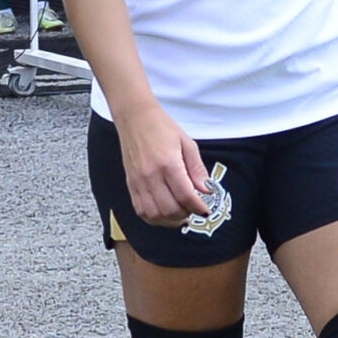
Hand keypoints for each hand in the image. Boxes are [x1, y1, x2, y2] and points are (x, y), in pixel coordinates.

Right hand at [115, 101, 212, 227]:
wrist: (134, 118)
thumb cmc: (162, 127)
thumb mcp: (187, 143)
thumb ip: (197, 169)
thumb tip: (206, 190)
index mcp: (168, 163)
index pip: (185, 195)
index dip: (199, 207)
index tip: (205, 210)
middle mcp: (151, 176)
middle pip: (170, 209)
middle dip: (186, 214)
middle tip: (193, 209)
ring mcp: (138, 182)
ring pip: (155, 215)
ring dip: (170, 220)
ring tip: (180, 213)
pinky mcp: (131, 185)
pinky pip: (141, 211)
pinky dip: (154, 218)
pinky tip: (164, 213)